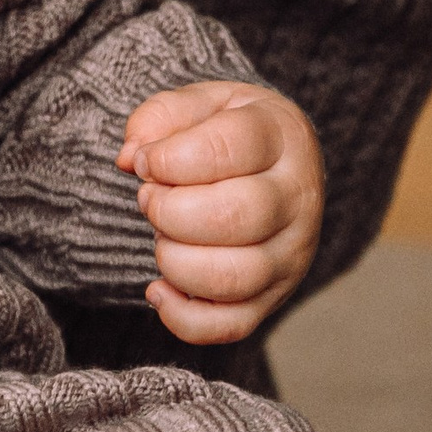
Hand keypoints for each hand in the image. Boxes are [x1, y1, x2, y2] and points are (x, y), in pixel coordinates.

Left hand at [118, 81, 322, 345]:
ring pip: (236, 277)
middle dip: (170, 210)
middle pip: (238, 216)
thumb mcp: (199, 105)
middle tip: (149, 199)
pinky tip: (159, 290)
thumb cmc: (225, 132)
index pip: (230, 148)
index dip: (170, 158)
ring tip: (162, 237)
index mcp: (282, 137)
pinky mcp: (273, 297)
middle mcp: (298, 198)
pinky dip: (184, 319)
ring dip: (176, 262)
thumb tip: (132, 156)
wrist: (271, 166)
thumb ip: (159, 118)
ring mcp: (291, 254)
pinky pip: (233, 326)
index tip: (145, 161)